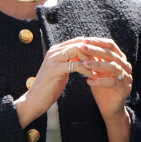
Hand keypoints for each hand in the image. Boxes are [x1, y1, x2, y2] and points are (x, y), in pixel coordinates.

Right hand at [14, 37, 131, 127]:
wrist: (35, 101)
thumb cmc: (49, 88)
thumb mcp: (62, 71)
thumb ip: (70, 62)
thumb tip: (84, 57)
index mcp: (56, 50)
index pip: (78, 41)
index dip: (92, 47)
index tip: (103, 55)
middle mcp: (54, 51)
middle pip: (80, 43)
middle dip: (94, 51)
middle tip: (105, 61)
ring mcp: (54, 59)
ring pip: (78, 51)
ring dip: (92, 60)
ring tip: (101, 68)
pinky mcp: (55, 69)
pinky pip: (76, 65)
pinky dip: (87, 70)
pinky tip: (94, 77)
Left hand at [74, 37, 131, 121]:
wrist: (109, 108)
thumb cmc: (101, 88)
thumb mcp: (96, 71)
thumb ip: (93, 60)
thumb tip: (82, 45)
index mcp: (120, 59)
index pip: (111, 45)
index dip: (98, 42)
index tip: (84, 40)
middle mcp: (125, 66)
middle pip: (111, 54)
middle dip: (96, 50)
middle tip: (82, 48)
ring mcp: (127, 78)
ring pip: (113, 67)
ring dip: (97, 64)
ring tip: (84, 64)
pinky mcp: (125, 89)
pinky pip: (112, 82)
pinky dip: (100, 81)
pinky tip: (88, 81)